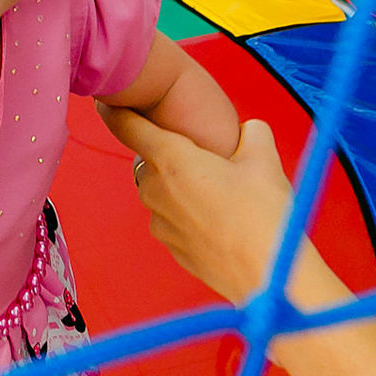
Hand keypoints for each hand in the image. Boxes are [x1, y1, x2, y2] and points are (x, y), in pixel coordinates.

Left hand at [96, 106, 304, 305]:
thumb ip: (251, 133)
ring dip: (180, 185)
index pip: (129, 127)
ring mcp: (159, 222)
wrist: (268, 275)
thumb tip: (247, 131)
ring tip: (221, 192)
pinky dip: (187, 213)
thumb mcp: (265, 159)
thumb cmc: (263, 215)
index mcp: (173, 160)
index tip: (107, 100)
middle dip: (171, 154)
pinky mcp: (170, 247)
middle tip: (208, 157)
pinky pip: (171, 218)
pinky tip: (220, 219)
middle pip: (150, 160)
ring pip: (161, 191)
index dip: (117, 110)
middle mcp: (156, 190)